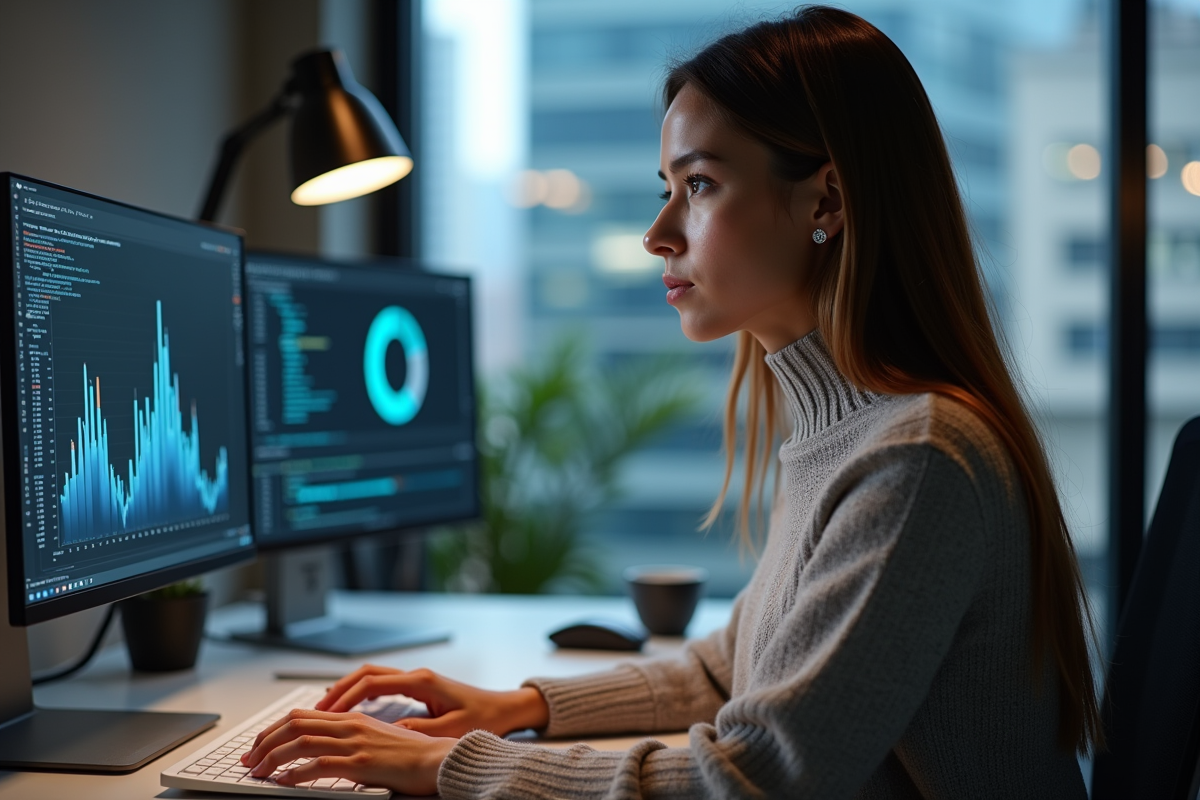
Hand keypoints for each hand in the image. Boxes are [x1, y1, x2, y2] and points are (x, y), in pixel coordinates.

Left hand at [241, 708, 454, 795]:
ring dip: (272, 758)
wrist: (440, 760)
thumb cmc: (413, 754)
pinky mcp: (362, 762)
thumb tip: (325, 750)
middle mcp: (350, 725)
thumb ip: (352, 739)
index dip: (274, 729)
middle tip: (250, 759)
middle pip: (295, 724)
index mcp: (353, 718)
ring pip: (301, 742)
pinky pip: (318, 765)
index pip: (302, 716)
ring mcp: (356, 743)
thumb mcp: (378, 739)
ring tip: (258, 771)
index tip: (260, 745)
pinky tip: (282, 782)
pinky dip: (294, 774)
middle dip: (265, 741)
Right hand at [315, 664, 548, 737]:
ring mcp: (417, 679)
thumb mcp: (450, 730)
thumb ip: (419, 732)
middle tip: (315, 709)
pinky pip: (381, 684)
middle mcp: (416, 676)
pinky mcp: (419, 687)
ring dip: (347, 690)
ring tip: (325, 709)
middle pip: (366, 673)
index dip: (346, 697)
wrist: (506, 708)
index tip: (326, 712)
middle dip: (338, 690)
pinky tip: (351, 707)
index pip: (373, 682)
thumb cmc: (484, 718)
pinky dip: (361, 692)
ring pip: (372, 676)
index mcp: (422, 682)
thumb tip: (388, 734)